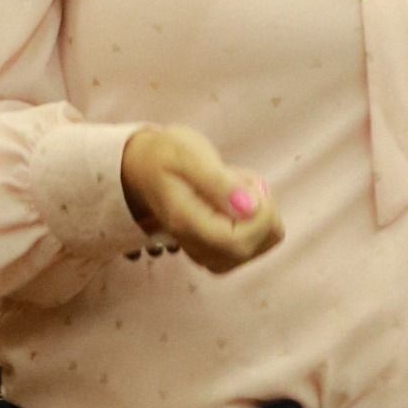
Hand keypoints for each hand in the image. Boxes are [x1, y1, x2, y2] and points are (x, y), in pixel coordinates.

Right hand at [121, 125, 284, 273]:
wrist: (143, 167)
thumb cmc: (165, 155)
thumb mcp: (189, 155)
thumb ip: (219, 182)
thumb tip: (251, 208)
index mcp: (186, 225)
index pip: (238, 242)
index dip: (260, 217)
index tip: (253, 185)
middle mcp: (196, 247)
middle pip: (252, 248)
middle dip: (263, 210)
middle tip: (242, 180)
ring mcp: (207, 252)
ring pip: (259, 246)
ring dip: (262, 213)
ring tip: (237, 187)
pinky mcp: (217, 249)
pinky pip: (255, 243)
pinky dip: (258, 219)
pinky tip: (239, 199)